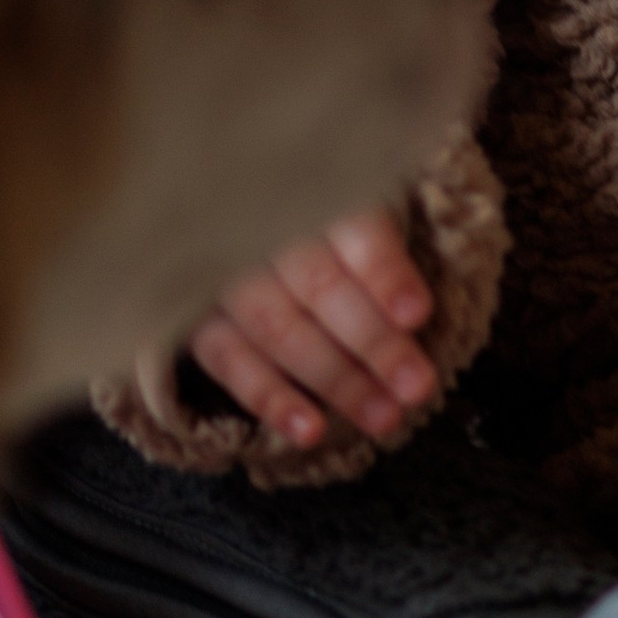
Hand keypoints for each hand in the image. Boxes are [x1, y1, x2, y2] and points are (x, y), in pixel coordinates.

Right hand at [186, 207, 439, 453]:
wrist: (234, 216)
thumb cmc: (322, 223)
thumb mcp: (359, 204)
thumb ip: (385, 243)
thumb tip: (419, 308)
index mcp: (313, 187)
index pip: (351, 230)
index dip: (383, 273)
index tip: (416, 315)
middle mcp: (261, 224)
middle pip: (319, 286)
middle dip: (373, 342)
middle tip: (417, 386)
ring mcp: (224, 273)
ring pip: (279, 329)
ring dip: (335, 380)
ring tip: (384, 417)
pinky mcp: (198, 316)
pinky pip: (228, 360)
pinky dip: (269, 398)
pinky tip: (311, 430)